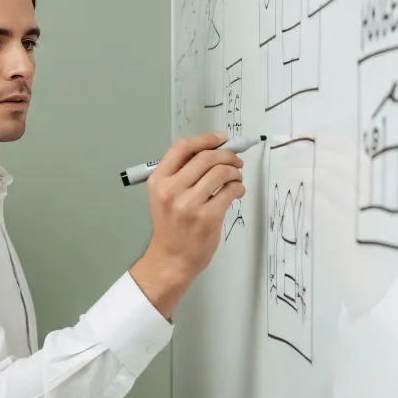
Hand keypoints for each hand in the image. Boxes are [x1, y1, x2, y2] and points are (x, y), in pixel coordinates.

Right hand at [132, 131, 245, 315]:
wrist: (172, 258)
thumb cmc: (171, 226)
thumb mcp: (164, 196)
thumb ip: (181, 174)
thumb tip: (213, 151)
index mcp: (158, 181)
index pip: (182, 147)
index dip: (205, 139)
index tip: (221, 139)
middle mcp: (171, 190)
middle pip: (206, 157)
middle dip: (227, 155)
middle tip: (235, 161)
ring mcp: (189, 204)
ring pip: (221, 172)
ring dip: (235, 172)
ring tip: (236, 180)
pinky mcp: (207, 216)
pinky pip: (230, 191)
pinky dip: (239, 188)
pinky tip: (237, 192)